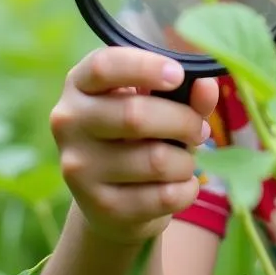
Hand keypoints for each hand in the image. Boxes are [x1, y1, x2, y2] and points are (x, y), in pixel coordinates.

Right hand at [49, 47, 218, 244]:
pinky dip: (186, 189)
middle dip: (183, 121)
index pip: (103, 67)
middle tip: (199, 130)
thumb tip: (206, 86)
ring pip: (155, 159)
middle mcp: (68, 122)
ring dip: (186, 160)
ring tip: (185, 160)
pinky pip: (163, 196)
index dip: (145, 67)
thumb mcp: (161, 104)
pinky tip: (182, 185)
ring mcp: (79, 168)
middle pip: (135, 115)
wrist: (113, 199)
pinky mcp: (98, 207)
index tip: (179, 75)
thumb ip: (186, 92)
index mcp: (80, 84)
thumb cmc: (140, 134)